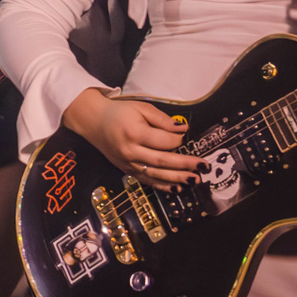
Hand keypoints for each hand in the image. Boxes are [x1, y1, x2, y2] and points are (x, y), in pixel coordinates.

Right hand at [62, 89, 201, 191]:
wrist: (93, 122)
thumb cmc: (118, 112)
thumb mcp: (140, 108)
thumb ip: (162, 119)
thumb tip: (183, 128)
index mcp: (134, 133)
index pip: (163, 141)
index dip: (178, 139)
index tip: (185, 134)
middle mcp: (131, 151)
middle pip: (162, 161)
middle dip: (185, 165)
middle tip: (203, 166)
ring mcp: (128, 163)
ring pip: (156, 175)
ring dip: (177, 179)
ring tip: (195, 179)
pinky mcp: (127, 170)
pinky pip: (147, 181)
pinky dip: (162, 186)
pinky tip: (176, 188)